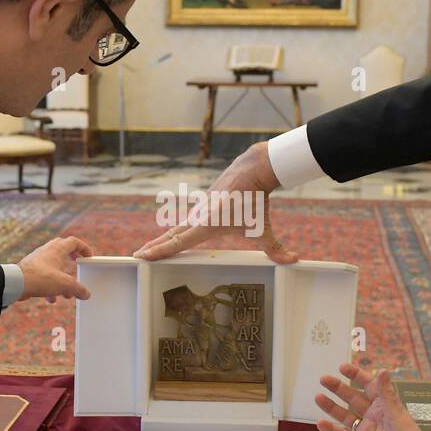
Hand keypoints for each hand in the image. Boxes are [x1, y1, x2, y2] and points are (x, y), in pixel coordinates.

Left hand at [17, 236, 92, 302]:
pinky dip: (50, 286)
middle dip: (72, 260)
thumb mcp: (64, 284)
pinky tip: (51, 299)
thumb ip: (78, 289)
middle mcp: (47, 251)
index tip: (89, 257)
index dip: (84, 248)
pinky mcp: (30, 270)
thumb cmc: (39, 278)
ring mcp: (37, 260)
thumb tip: (86, 294)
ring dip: (62, 278)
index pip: (74, 242)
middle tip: (77, 266)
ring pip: (54, 266)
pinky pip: (44, 276)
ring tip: (66, 293)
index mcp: (57, 249)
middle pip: (63, 250)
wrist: (15, 283)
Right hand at [132, 142, 297, 262]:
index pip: (178, 242)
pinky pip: (187, 220)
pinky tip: (175, 233)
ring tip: (149, 248)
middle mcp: (198, 217)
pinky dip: (177, 229)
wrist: (252, 169)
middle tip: (136, 256)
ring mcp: (200, 209)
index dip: (158, 251)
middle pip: (171, 235)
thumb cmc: (255, 201)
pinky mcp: (205, 204)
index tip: (140, 256)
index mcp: (206, 226)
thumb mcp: (264, 229)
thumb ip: (276, 249)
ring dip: (162, 238)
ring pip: (177, 227)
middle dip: (153, 247)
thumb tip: (294, 261)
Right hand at [315, 364, 430, 430]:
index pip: (368, 386)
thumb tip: (382, 370)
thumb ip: (385, 392)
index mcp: (384, 405)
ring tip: (318, 397)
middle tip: (324, 379)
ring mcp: (365, 430)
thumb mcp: (395, 411)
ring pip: (345, 415)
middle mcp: (373, 415)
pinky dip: (332, 430)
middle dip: (338, 388)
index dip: (356, 375)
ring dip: (331, 406)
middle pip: (352, 398)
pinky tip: (321, 423)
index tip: (342, 368)